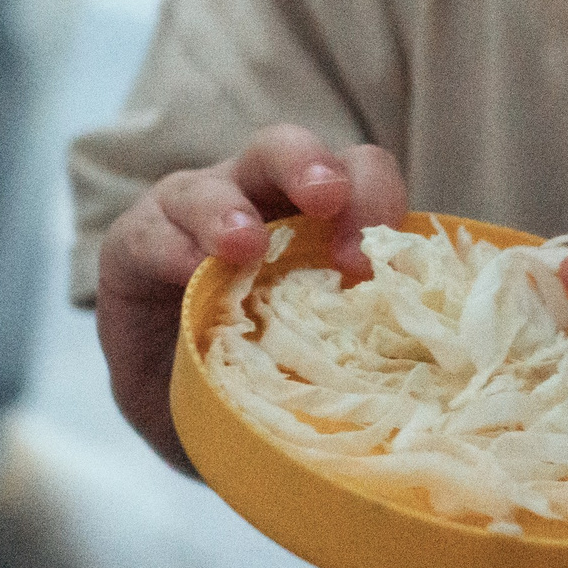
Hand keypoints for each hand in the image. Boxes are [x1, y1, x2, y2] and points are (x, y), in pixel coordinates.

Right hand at [95, 123, 404, 472]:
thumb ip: (369, 340)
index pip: (360, 172)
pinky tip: (187, 274)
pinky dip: (172, 248)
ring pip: (212, 186)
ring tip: (244, 246)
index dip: (375, 200)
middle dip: (308, 166)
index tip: (375, 264)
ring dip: (229, 212)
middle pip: (284, 150)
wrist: (191, 417)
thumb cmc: (277, 375)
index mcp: (321, 214)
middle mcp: (258, 198)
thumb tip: (433, 383)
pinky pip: (150, 233)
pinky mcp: (134, 244)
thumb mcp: (330, 355)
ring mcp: (192, 214)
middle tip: (326, 200)